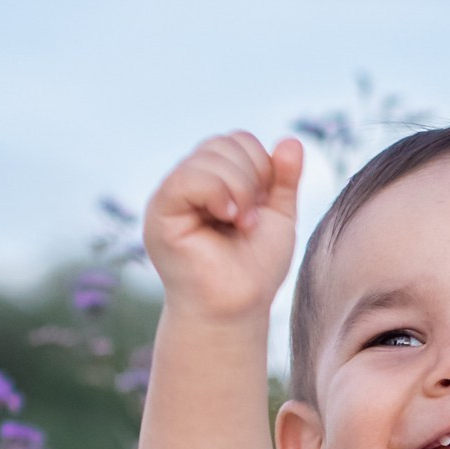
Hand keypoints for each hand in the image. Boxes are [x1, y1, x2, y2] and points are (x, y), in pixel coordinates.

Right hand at [143, 132, 304, 322]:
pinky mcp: (159, 213)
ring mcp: (171, 196)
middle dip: (251, 177)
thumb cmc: (254, 269)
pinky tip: (229, 217)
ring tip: (241, 223)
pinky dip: (218, 192)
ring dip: (238, 187)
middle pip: (222, 143)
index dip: (260, 164)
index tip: (263, 206)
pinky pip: (187, 178)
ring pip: (207, 157)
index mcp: (212, 181)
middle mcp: (188, 184)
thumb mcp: (277, 216)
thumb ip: (283, 179)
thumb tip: (290, 141)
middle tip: (250, 219)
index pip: (236, 141)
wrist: (236, 307)